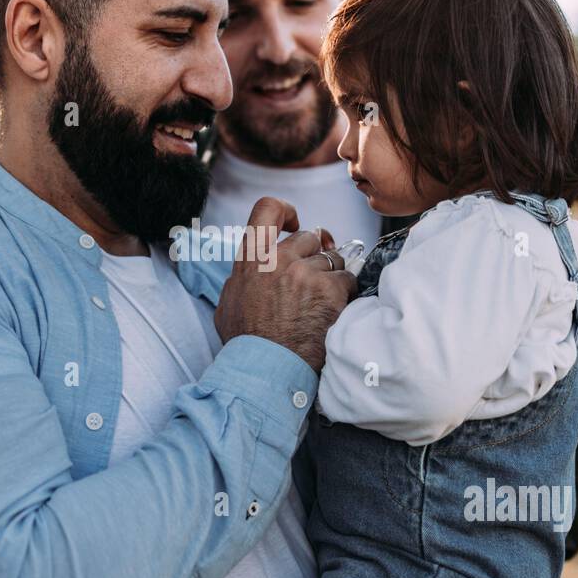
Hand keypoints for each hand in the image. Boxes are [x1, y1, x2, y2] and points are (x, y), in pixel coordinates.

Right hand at [213, 196, 356, 373]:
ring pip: (333, 258)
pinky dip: (345, 293)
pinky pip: (348, 279)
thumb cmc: (246, 341)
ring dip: (332, 275)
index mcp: (252, 258)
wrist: (266, 369)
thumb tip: (250, 270)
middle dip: (315, 254)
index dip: (287, 210)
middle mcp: (279, 259)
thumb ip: (242, 277)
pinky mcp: (330, 291)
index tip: (295, 224)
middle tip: (315, 276)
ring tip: (322, 300)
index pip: (268, 208)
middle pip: (310, 236)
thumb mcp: (228, 302)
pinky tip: (334, 310)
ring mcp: (306, 273)